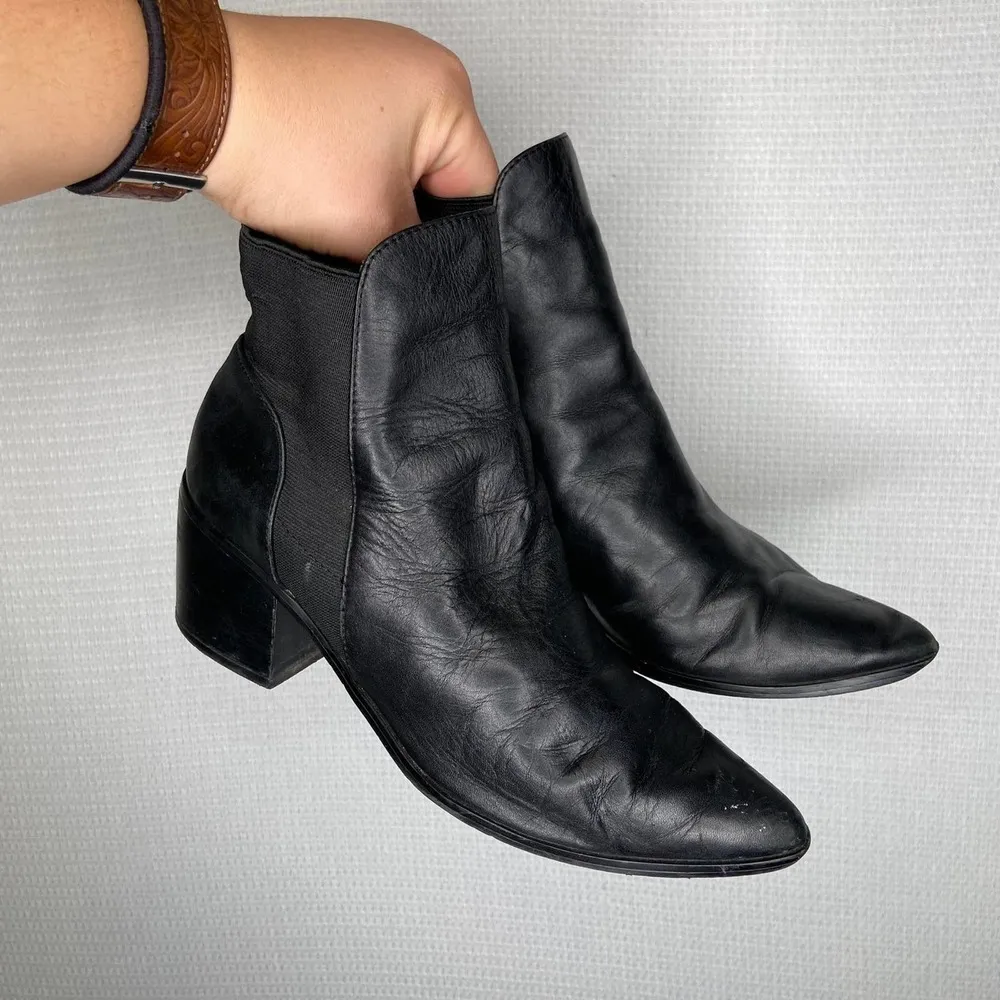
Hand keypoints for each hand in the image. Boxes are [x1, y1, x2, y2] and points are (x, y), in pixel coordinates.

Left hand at [202, 13, 497, 260]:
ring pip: (394, 169)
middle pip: (436, 180)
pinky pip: (359, 148)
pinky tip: (314, 186)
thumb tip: (423, 272)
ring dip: (370, 200)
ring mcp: (369, 67)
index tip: (410, 261)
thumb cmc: (275, 139)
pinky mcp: (330, 80)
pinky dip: (342, 176)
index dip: (447, 242)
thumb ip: (415, 257)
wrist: (193, 103)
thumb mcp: (373, 227)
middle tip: (365, 234)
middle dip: (403, 218)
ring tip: (331, 205)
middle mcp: (415, 66)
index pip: (477, 193)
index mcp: (448, 90)